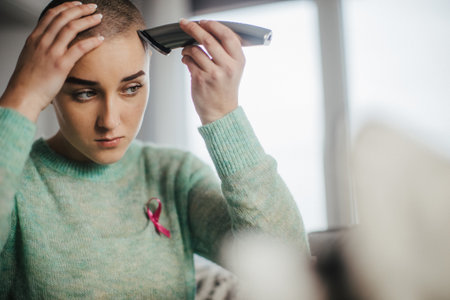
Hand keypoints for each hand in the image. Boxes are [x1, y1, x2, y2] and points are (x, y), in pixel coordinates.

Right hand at [0, 1, 103, 121]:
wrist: (22, 96)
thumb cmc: (27, 82)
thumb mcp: (31, 59)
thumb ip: (41, 49)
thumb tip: (50, 46)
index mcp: (34, 39)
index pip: (51, 15)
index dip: (66, 7)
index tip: (77, 4)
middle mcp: (42, 42)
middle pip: (63, 17)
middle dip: (80, 9)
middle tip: (92, 7)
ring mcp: (51, 52)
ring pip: (71, 28)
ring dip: (87, 20)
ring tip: (98, 17)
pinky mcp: (60, 65)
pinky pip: (79, 48)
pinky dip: (91, 41)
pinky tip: (100, 38)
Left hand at [179, 19, 244, 124]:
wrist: (221, 112)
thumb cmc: (225, 90)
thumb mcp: (234, 69)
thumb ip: (226, 52)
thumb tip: (209, 32)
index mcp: (238, 61)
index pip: (227, 36)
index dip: (214, 25)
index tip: (203, 22)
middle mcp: (228, 66)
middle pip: (208, 39)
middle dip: (193, 29)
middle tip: (185, 24)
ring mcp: (214, 73)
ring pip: (195, 50)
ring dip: (187, 48)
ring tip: (188, 52)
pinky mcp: (200, 79)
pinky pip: (189, 61)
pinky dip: (186, 59)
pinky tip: (188, 62)